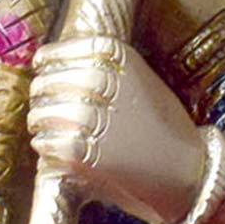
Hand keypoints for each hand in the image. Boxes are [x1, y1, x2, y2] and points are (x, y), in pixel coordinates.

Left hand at [28, 34, 204, 223]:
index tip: (41, 65)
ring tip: (44, 127)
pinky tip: (51, 147)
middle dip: (40, 93)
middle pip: (48, 82)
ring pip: (41, 112)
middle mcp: (104, 82)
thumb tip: (55, 65)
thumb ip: (106, 70)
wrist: (186, 171)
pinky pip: (45, 141)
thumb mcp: (142, 82)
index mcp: (120, 59)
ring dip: (38, 121)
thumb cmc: (162, 127)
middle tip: (41, 103)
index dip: (48, 59)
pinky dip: (44, 144)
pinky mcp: (81, 152)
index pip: (63, 52)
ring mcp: (91, 116)